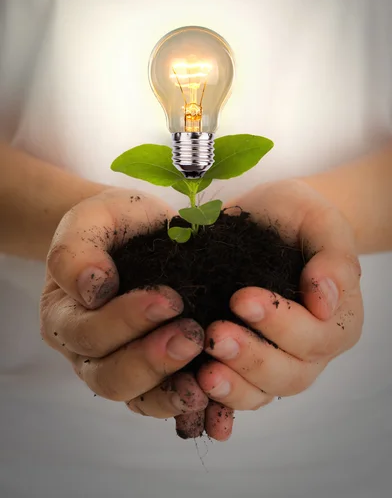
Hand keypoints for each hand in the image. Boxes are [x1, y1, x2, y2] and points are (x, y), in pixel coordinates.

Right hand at [40, 189, 207, 423]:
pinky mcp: (151, 375)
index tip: (170, 298)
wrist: (140, 230)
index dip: (127, 321)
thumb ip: (76, 250)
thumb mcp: (90, 218)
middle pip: (109, 376)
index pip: (88, 332)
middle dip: (151, 359)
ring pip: (135, 399)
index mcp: (64, 315)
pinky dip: (186, 404)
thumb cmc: (114, 223)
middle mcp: (85, 351)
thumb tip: (93, 289)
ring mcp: (118, 366)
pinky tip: (212, 397)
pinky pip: (163, 402)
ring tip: (205, 376)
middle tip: (193, 335)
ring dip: (170, 390)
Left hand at [196, 179, 363, 437]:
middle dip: (251, 358)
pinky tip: (191, 386)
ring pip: (262, 392)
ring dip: (232, 386)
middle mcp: (312, 349)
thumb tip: (325, 301)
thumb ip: (332, 258)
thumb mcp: (321, 222)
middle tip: (215, 335)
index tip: (241, 298)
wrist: (270, 217)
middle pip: (289, 373)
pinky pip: (236, 391)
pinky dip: (215, 397)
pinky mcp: (246, 362)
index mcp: (338, 319)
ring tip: (203, 372)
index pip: (315, 337)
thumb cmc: (300, 216)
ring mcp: (279, 360)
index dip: (279, 324)